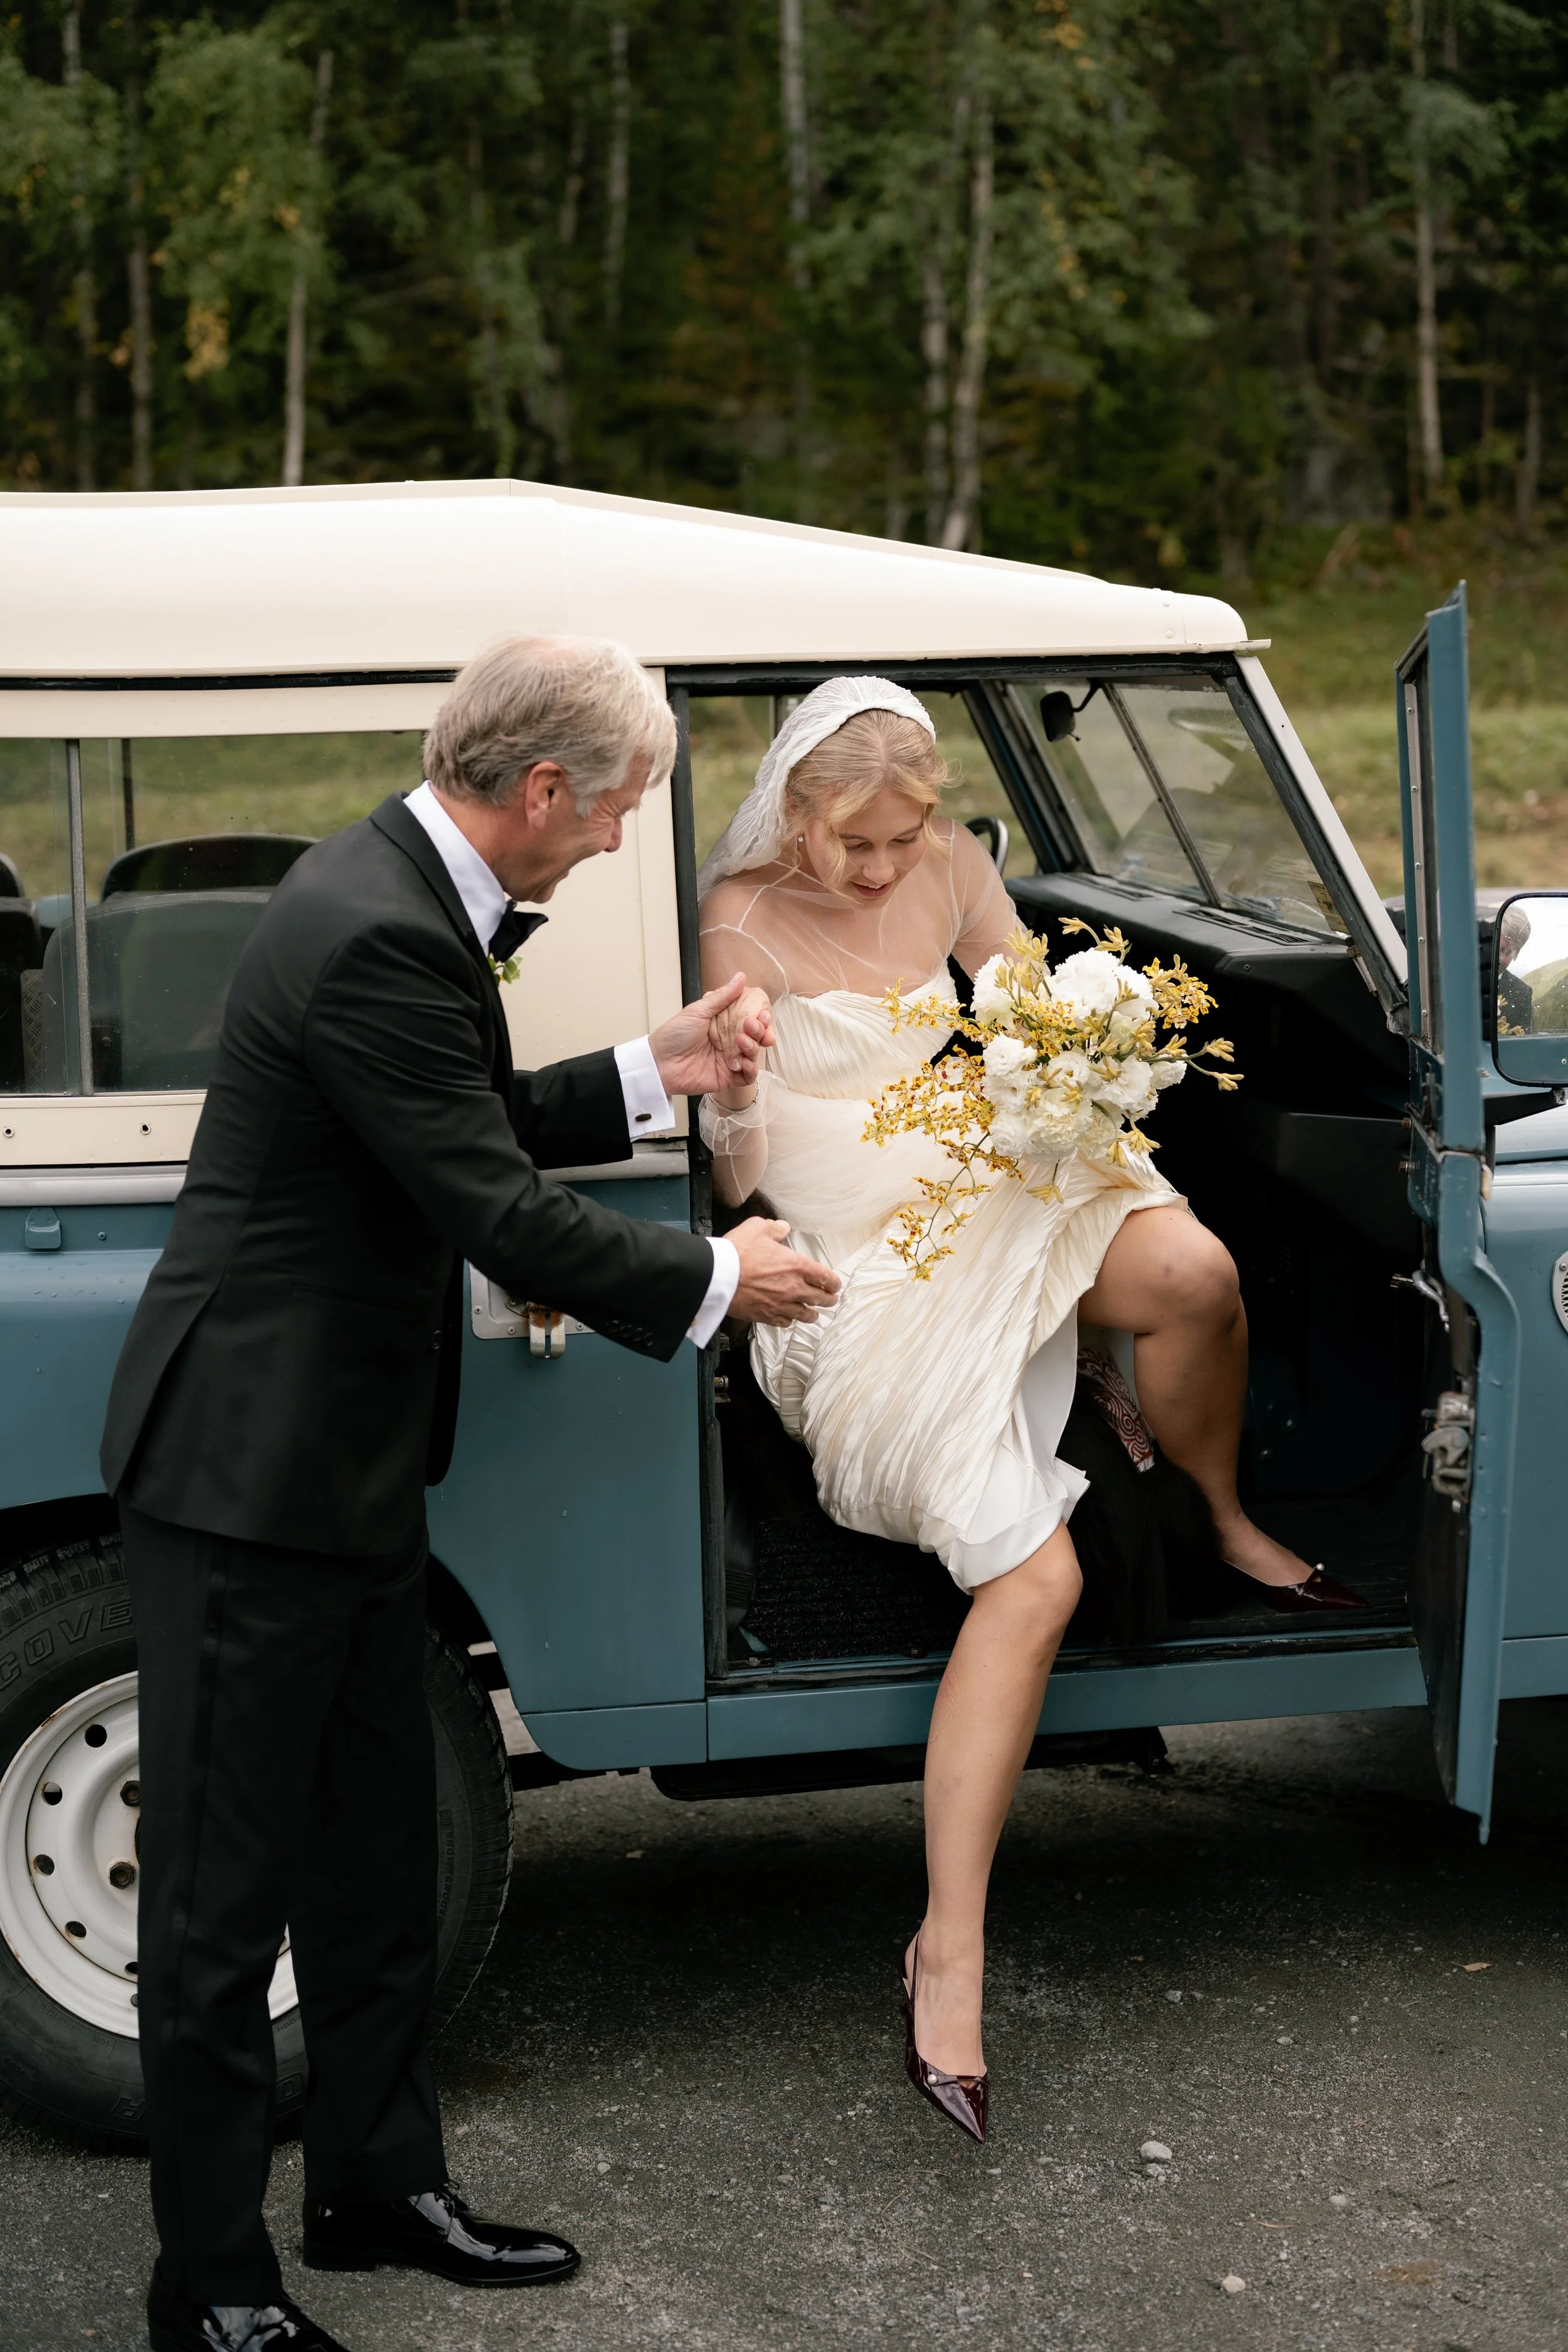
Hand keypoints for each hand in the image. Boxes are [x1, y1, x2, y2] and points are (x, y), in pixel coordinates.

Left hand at [651, 975, 776, 1097]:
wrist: (660, 1063)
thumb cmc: (674, 1035)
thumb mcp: (698, 1010)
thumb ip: (722, 996)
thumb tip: (740, 977)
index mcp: (724, 1022)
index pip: (751, 1017)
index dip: (760, 1015)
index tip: (761, 1014)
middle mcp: (730, 1040)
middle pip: (757, 1035)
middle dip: (759, 1030)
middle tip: (751, 1026)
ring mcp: (731, 1059)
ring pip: (755, 1054)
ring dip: (753, 1047)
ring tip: (741, 1042)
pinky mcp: (729, 1078)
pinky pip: (748, 1076)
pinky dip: (750, 1069)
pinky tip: (741, 1063)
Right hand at [727, 1216, 840, 1326]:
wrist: (717, 1276)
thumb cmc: (737, 1252)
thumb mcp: (757, 1228)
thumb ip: (774, 1228)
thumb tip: (783, 1228)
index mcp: (796, 1266)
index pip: (825, 1277)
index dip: (834, 1282)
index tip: (836, 1284)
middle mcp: (793, 1288)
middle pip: (820, 1298)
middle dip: (829, 1299)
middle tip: (831, 1300)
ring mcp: (780, 1305)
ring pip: (804, 1314)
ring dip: (812, 1314)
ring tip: (815, 1315)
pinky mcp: (765, 1316)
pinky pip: (784, 1322)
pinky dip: (789, 1321)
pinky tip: (789, 1318)